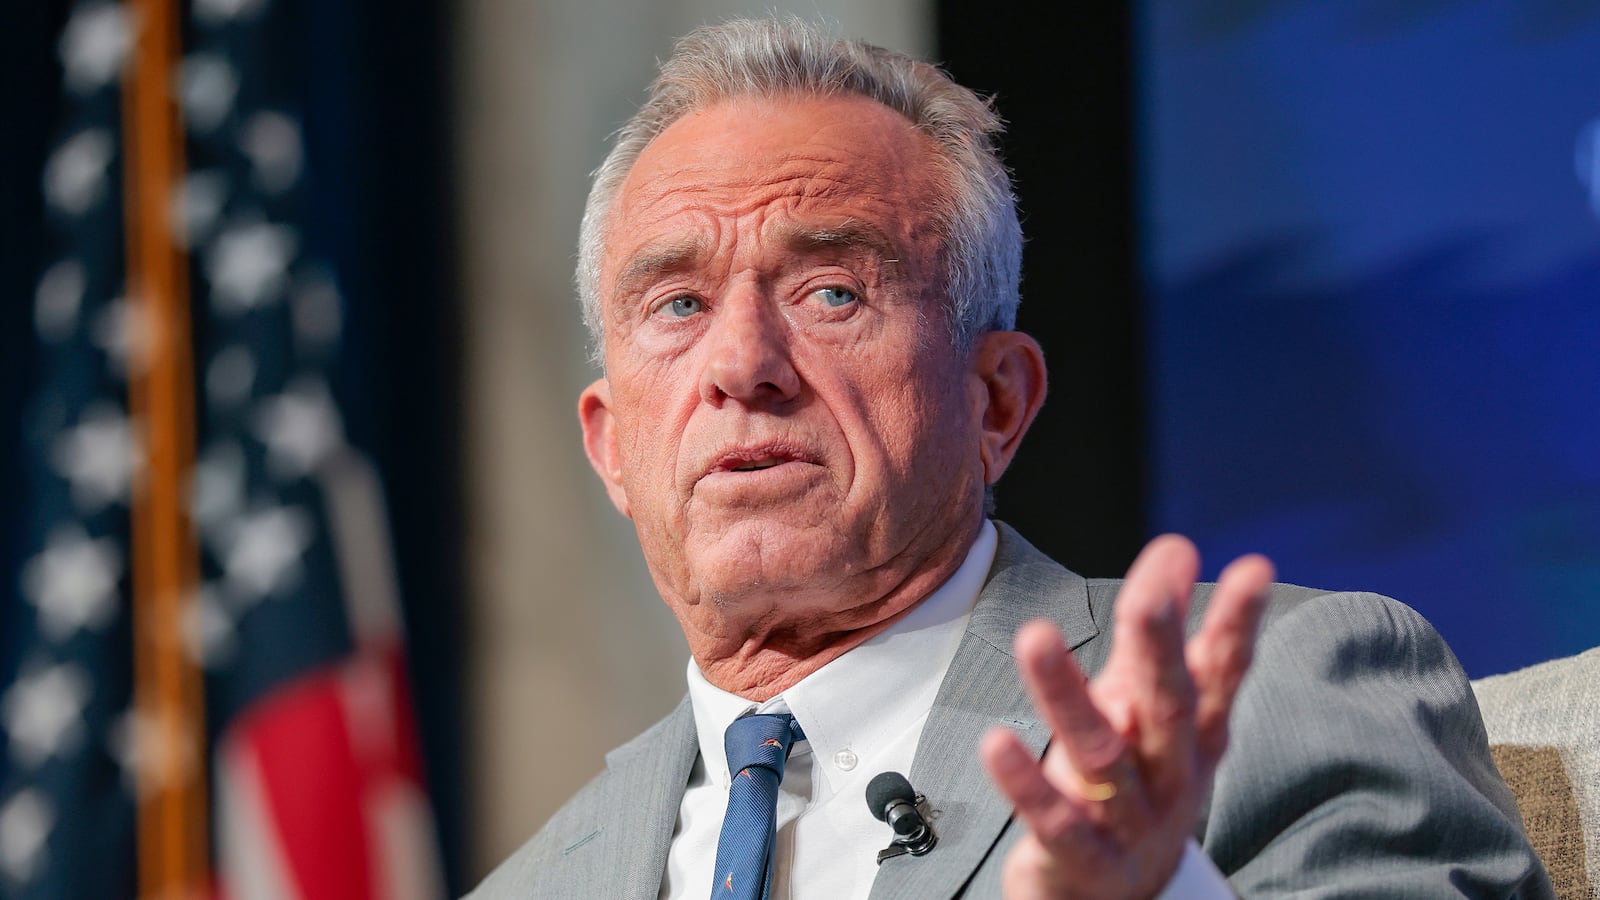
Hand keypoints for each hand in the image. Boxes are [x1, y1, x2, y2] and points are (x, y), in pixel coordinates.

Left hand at [979, 535, 1273, 899]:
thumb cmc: (1136, 786)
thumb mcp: (1149, 708)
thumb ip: (1159, 633)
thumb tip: (1176, 547)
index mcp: (1193, 735)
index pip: (1220, 672)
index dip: (1237, 625)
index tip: (1253, 570)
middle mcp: (1170, 776)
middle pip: (1167, 708)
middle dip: (1158, 651)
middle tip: (1146, 598)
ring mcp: (1129, 822)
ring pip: (1101, 756)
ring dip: (1067, 696)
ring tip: (1035, 637)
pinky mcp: (1082, 860)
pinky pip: (1054, 820)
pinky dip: (1026, 783)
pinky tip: (996, 742)